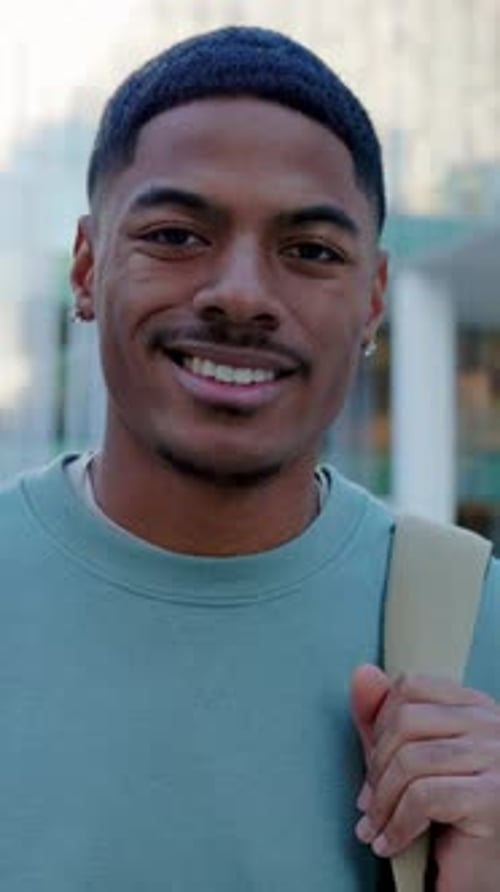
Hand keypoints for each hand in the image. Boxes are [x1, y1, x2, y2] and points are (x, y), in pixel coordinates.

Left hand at [351, 664, 499, 890]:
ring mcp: (498, 758)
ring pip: (410, 761)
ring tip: (373, 828)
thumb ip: (383, 716)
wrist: (481, 877)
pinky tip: (389, 844)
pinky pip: (423, 797)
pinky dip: (397, 825)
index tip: (373, 762)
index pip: (411, 686)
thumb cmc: (447, 818)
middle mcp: (493, 724)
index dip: (380, 723)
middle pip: (405, 720)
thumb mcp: (407, 757)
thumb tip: (361, 672)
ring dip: (381, 802)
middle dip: (375, 766)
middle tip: (367, 804)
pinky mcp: (493, 797)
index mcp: (476, 706)